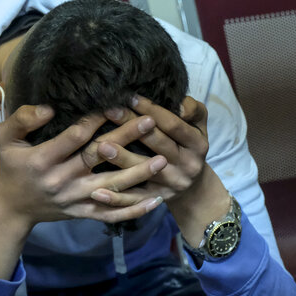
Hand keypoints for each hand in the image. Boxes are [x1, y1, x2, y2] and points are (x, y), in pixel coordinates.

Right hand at [0, 103, 169, 227]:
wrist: (11, 207)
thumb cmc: (9, 166)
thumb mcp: (3, 139)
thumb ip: (22, 119)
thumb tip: (50, 108)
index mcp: (43, 160)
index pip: (75, 138)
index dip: (96, 120)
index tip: (116, 104)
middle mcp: (62, 181)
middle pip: (99, 158)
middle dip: (126, 138)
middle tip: (151, 121)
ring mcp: (76, 199)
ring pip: (113, 187)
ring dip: (139, 175)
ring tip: (163, 160)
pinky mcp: (84, 212)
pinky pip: (112, 214)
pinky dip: (135, 210)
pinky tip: (157, 201)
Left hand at [92, 96, 230, 244]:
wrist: (194, 187)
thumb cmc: (189, 145)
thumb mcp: (199, 126)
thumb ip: (192, 110)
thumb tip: (178, 104)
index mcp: (198, 145)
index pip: (173, 125)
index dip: (152, 110)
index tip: (129, 96)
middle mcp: (188, 166)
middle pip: (157, 145)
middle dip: (132, 127)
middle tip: (109, 111)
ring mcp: (172, 184)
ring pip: (144, 171)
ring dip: (122, 159)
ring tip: (100, 146)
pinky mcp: (158, 199)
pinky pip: (135, 199)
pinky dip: (116, 198)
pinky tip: (97, 191)